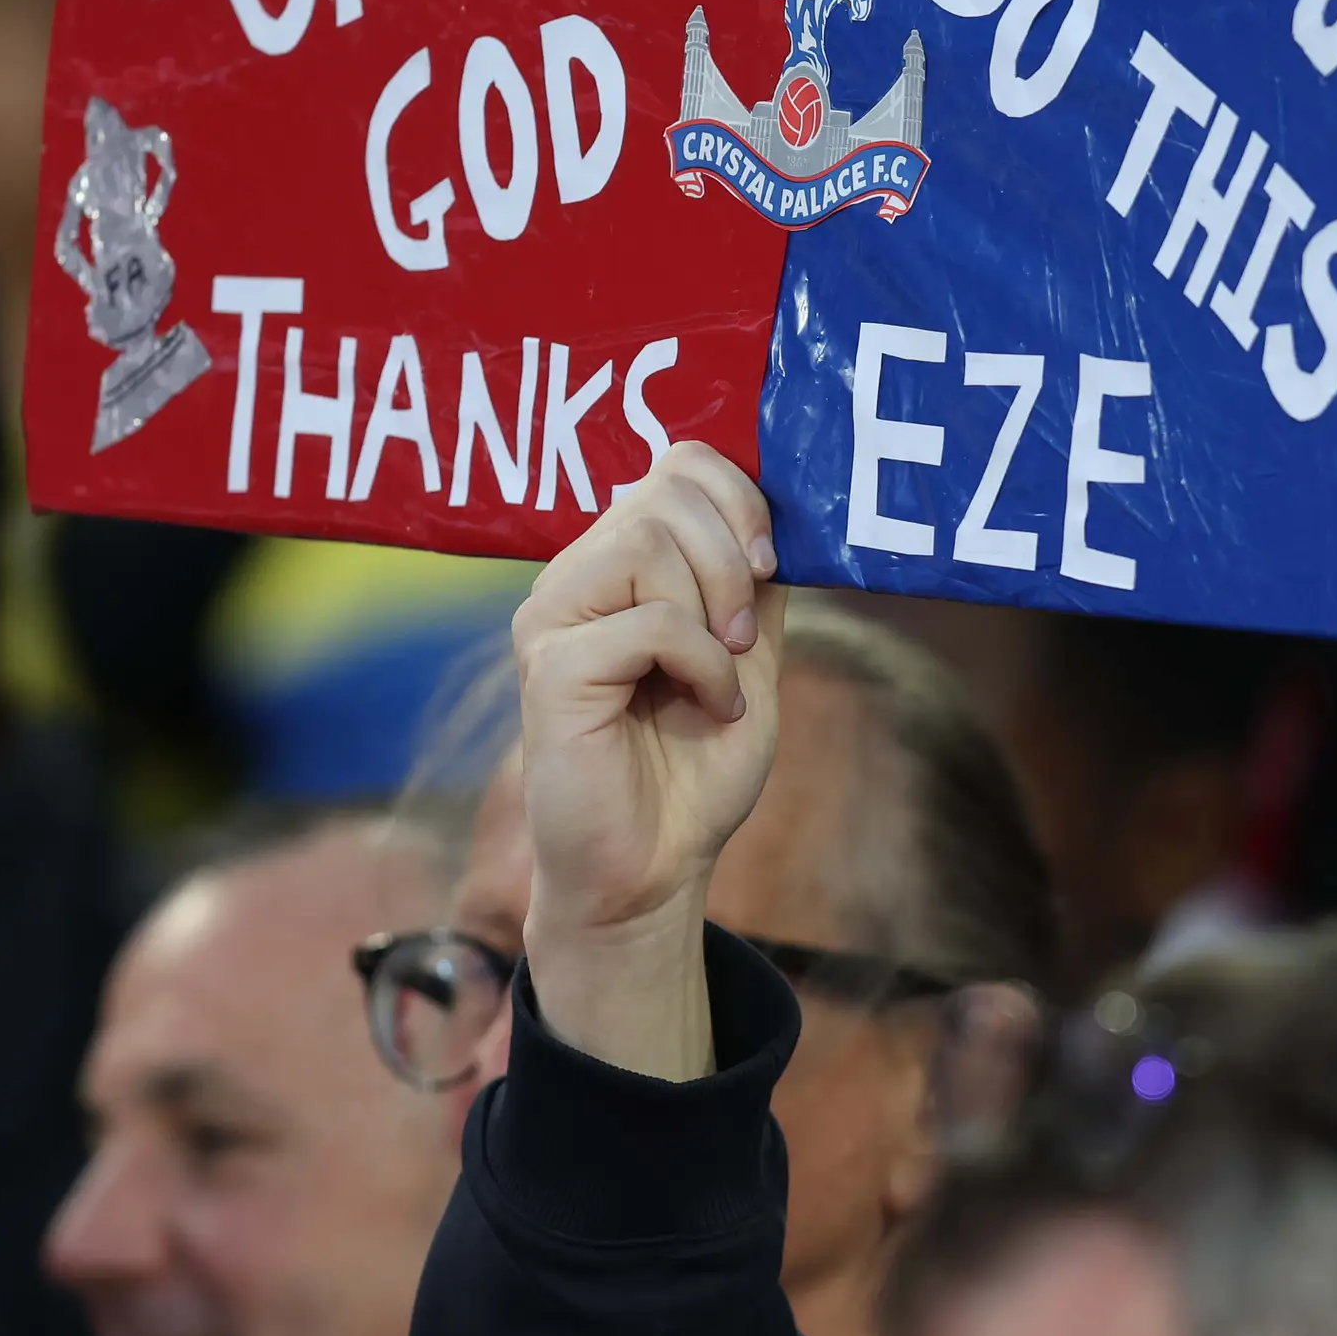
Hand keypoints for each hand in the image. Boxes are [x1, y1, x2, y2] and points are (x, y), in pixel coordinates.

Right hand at [510, 443, 783, 1078]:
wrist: (653, 869)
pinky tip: (703, 706)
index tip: (771, 565)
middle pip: (665, 492)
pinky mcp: (552, 668)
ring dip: (715, 611)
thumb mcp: (750, 660)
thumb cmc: (694, 771)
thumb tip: (784, 514)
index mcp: (618, 566)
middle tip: (744, 634)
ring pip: (649, 542)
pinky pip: (648, 621)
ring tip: (719, 675)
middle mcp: (576, 580)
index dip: (737, 497)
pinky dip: (700, 663)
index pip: (674, 466)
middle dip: (733, 555)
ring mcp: (554, 619)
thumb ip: (755, 587)